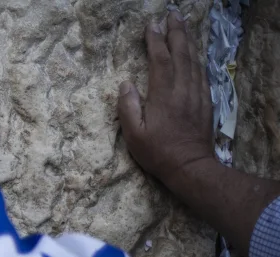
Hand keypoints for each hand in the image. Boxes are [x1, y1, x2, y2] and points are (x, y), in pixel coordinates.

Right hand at [118, 13, 216, 186]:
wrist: (191, 167)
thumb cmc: (158, 153)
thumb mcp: (133, 135)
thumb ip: (128, 107)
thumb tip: (125, 84)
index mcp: (163, 95)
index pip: (160, 60)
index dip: (155, 41)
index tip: (151, 25)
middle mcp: (182, 89)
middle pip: (181, 54)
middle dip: (176, 32)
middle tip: (172, 14)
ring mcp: (196, 94)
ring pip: (194, 60)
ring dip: (188, 41)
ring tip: (183, 26)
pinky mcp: (205, 101)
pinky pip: (202, 73)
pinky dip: (197, 59)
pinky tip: (194, 53)